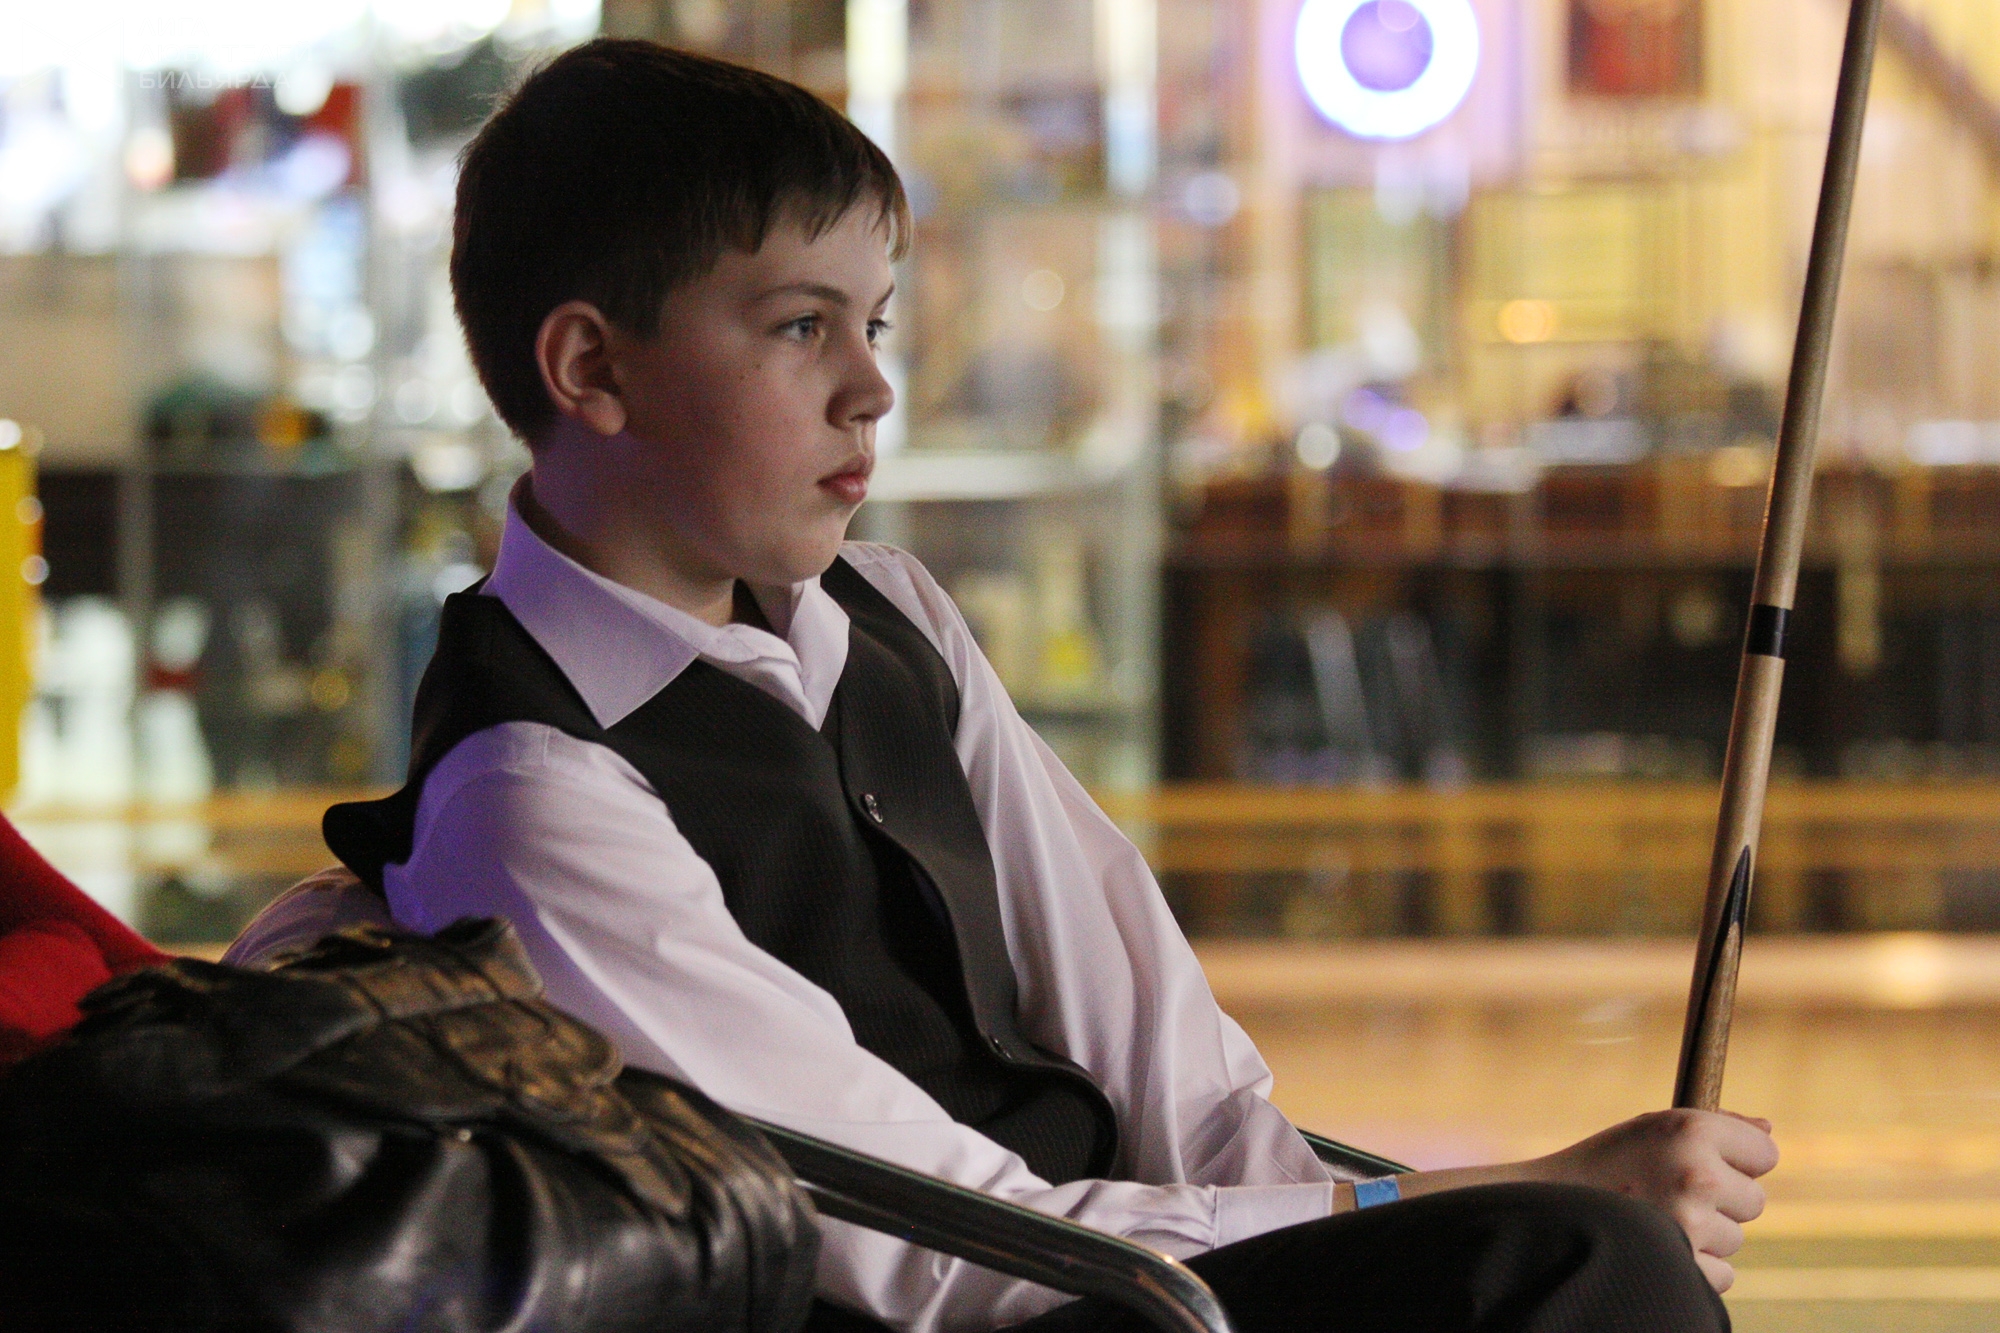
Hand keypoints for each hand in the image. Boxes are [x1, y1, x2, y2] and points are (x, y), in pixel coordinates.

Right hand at [1525, 1109, 1778, 1291]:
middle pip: (1755, 1200)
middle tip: (1672, 1194)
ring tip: (1655, 1219)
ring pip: (1736, 1239)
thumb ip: (1714, 1127)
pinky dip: (1696, 1268)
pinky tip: (1658, 1246)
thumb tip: (1769, 1131)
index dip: (1740, 1160)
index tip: (1714, 1163)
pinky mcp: (1684, 1266)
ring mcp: (1691, 1224)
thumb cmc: (1602, 1164)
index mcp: (1689, 1130)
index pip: (1765, 1153)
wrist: (1545, 1210)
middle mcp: (1696, 1174)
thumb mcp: (1650, 1129)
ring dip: (1705, 1236)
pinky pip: (1723, 1273)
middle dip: (1723, 1201)